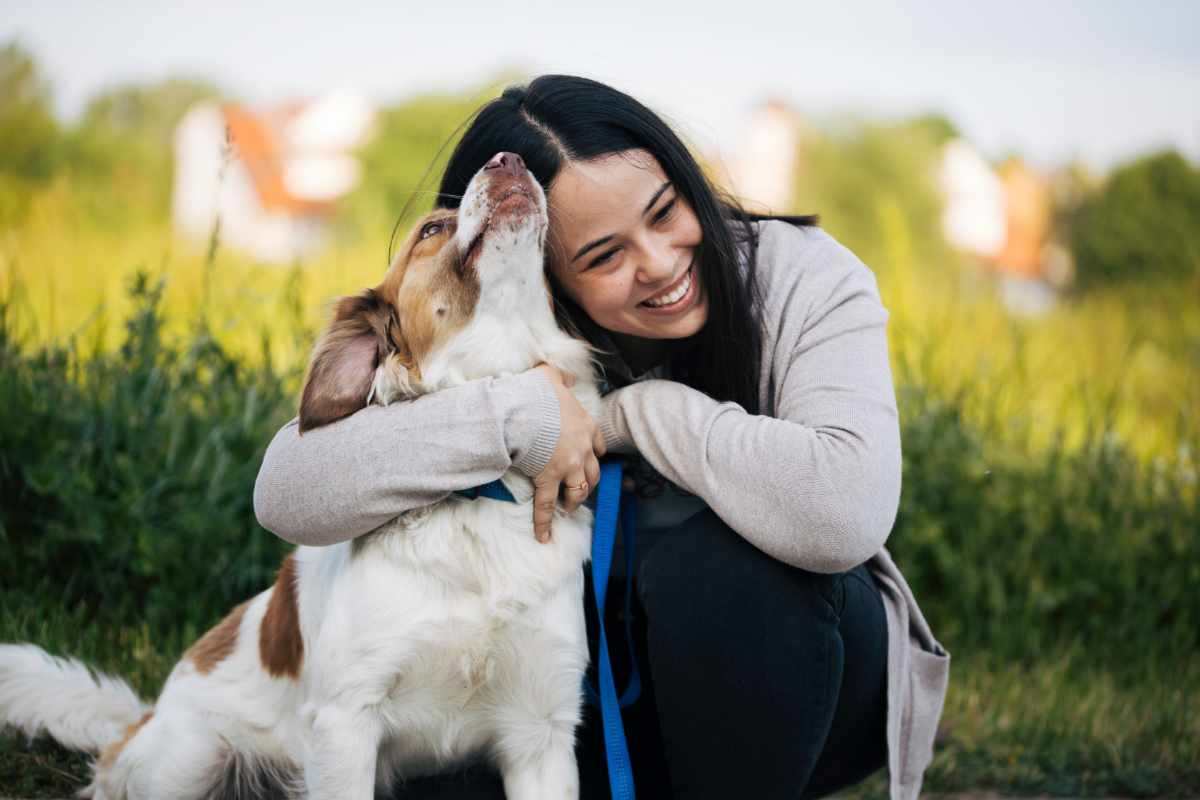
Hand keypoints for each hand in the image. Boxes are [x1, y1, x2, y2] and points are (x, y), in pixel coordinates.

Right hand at [530, 363, 605, 542]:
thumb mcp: (552, 376)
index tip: (593, 458)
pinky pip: (546, 505)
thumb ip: (561, 376)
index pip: (599, 445)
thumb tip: (564, 374)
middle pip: (593, 472)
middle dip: (588, 482)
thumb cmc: (536, 392)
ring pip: (579, 490)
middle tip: (580, 489)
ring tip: (569, 510)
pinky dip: (545, 523)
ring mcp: (567, 466)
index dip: (596, 453)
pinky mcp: (548, 479)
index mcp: (586, 426)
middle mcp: (582, 449)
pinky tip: (545, 537)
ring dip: (575, 501)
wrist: (524, 408)